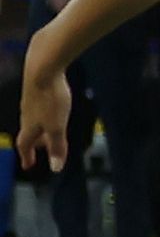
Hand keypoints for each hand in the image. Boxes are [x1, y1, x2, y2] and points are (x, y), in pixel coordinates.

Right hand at [14, 52, 64, 169]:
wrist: (42, 69)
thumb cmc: (49, 99)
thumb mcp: (57, 127)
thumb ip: (58, 146)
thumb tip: (56, 168)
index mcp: (30, 126)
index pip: (25, 145)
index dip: (27, 156)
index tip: (28, 165)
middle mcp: (27, 114)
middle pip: (30, 133)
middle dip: (36, 144)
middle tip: (42, 151)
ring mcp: (30, 101)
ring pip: (34, 120)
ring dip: (41, 130)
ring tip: (49, 134)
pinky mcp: (36, 90)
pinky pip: (38, 108)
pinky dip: (44, 116)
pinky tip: (52, 111)